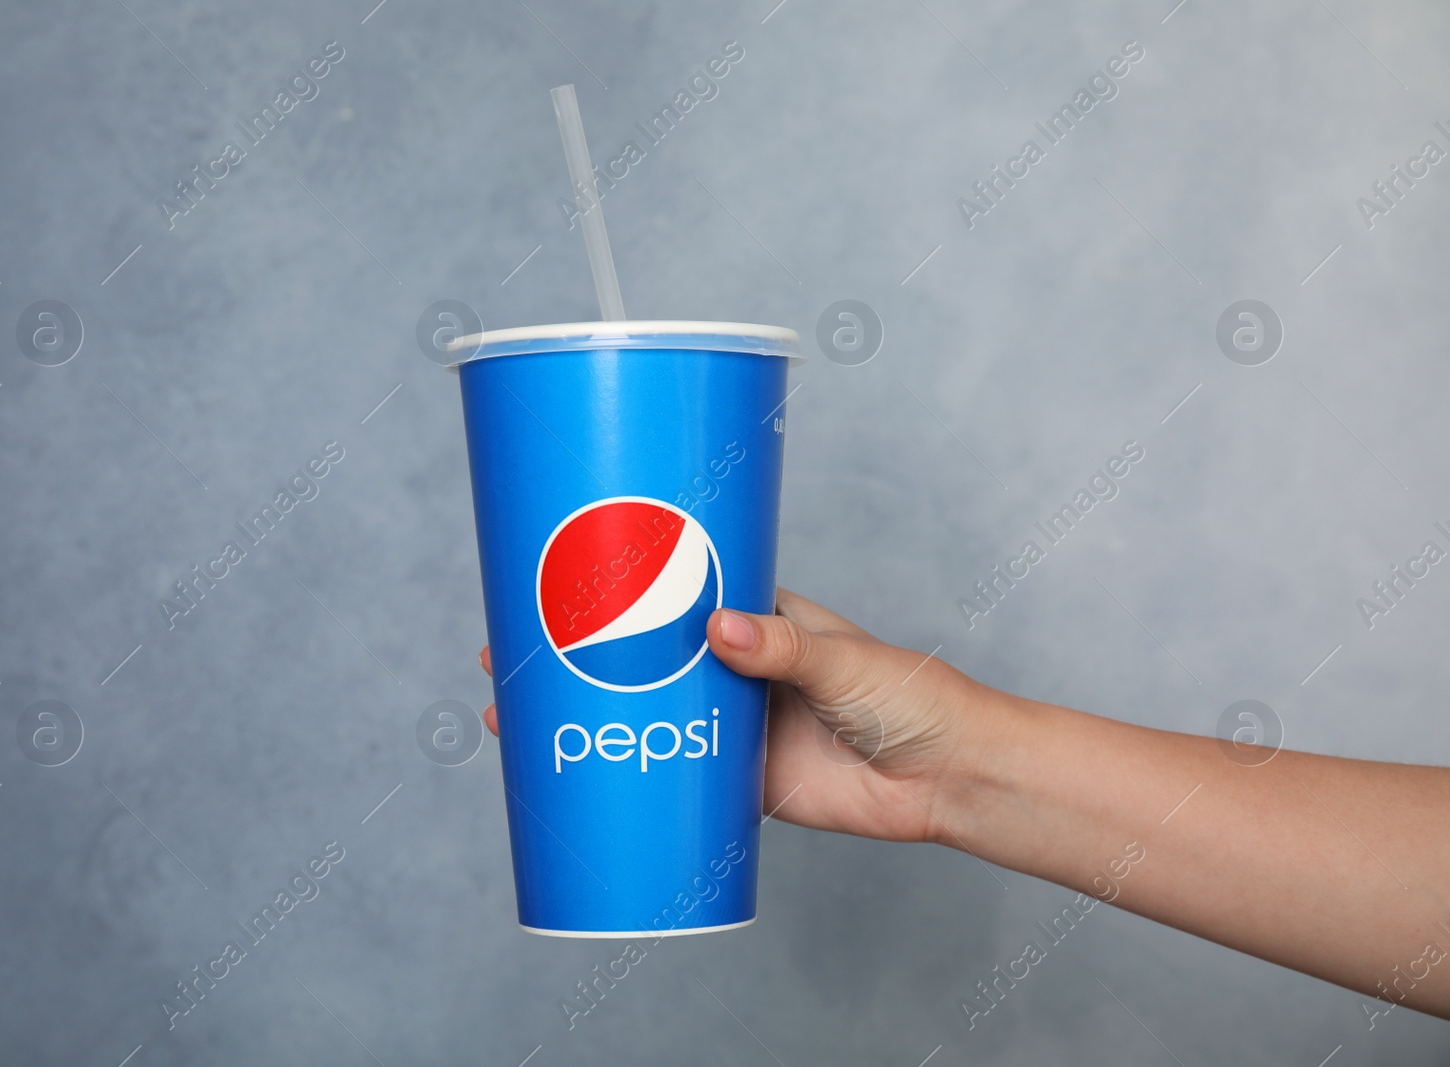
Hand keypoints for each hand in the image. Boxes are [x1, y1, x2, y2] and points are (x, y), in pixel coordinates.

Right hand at [478, 587, 991, 843]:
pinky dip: (626, 782)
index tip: (554, 579)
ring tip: (517, 718)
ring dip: (585, 717)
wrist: (949, 778)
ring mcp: (732, 725)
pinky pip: (671, 782)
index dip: (613, 587)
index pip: (670, 591)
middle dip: (574, 653)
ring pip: (643, 717)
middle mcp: (735, 667)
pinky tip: (573, 782)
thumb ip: (784, 648)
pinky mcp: (740, 783)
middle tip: (505, 654)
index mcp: (758, 617)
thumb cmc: (911, 696)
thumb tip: (719, 631)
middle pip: (638, 656)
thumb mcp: (845, 661)